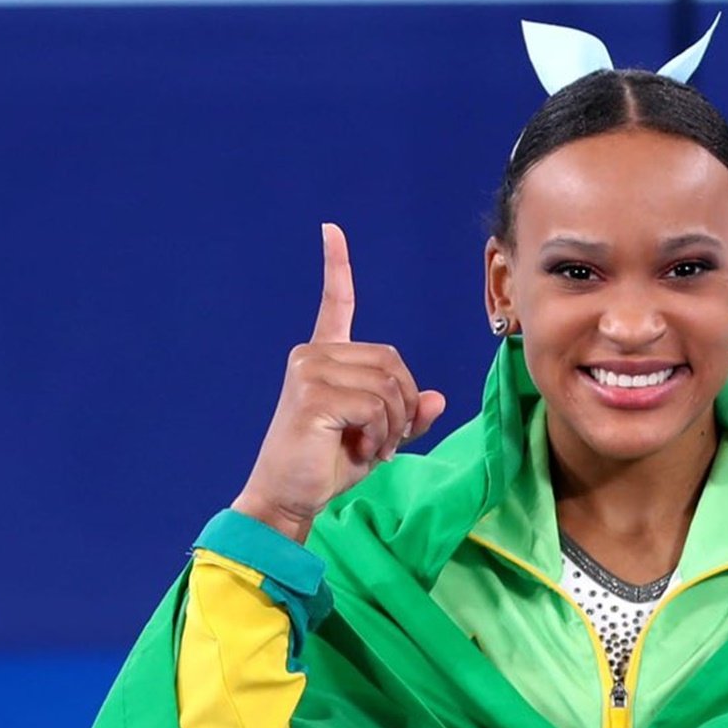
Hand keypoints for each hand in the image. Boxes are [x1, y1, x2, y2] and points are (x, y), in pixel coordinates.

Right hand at [231, 223, 445, 542]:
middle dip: (404, 405)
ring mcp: (310, 371)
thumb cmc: (328, 466)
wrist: (289, 497)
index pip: (334, 304)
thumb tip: (437, 398)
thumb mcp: (378, 437)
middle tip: (387, 441)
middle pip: (393, 361)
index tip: (331, 230)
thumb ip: (406, 414)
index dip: (337, 267)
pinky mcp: (314, 394)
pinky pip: (376, 406)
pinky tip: (363, 451)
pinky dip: (381, 435)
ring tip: (373, 448)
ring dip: (394, 425)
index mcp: (323, 358)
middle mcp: (313, 355)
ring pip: (389, 385)